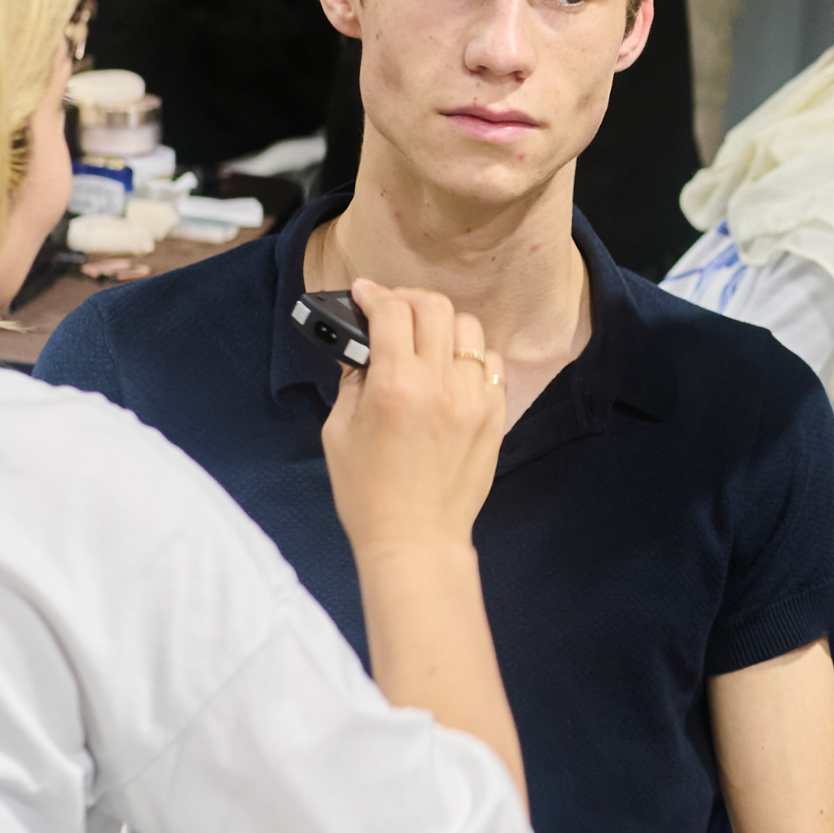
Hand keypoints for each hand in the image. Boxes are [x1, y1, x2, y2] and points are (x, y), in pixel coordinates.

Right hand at [322, 282, 506, 559]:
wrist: (415, 539)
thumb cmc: (368, 493)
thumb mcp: (339, 431)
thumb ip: (352, 380)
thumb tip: (362, 348)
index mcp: (395, 385)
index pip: (391, 311)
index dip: (374, 294)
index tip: (364, 292)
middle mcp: (439, 384)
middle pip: (434, 307)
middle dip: (407, 298)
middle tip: (392, 309)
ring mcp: (473, 398)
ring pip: (467, 329)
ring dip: (442, 325)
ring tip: (425, 339)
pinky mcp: (495, 416)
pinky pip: (490, 364)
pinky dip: (470, 357)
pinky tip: (451, 370)